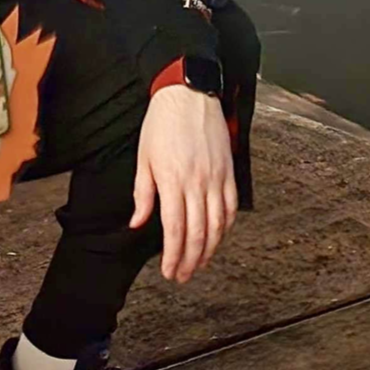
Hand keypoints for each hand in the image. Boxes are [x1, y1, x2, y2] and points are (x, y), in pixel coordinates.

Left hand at [130, 84, 237, 283]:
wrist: (188, 95)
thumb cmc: (162, 123)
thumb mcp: (143, 158)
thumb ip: (142, 194)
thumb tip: (138, 222)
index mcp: (172, 180)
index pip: (175, 230)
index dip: (173, 256)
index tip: (170, 271)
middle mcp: (197, 182)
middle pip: (198, 233)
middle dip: (191, 260)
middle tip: (184, 275)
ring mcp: (216, 178)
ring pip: (218, 225)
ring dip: (209, 250)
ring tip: (200, 263)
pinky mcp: (229, 171)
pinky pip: (231, 207)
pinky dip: (226, 227)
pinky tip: (218, 237)